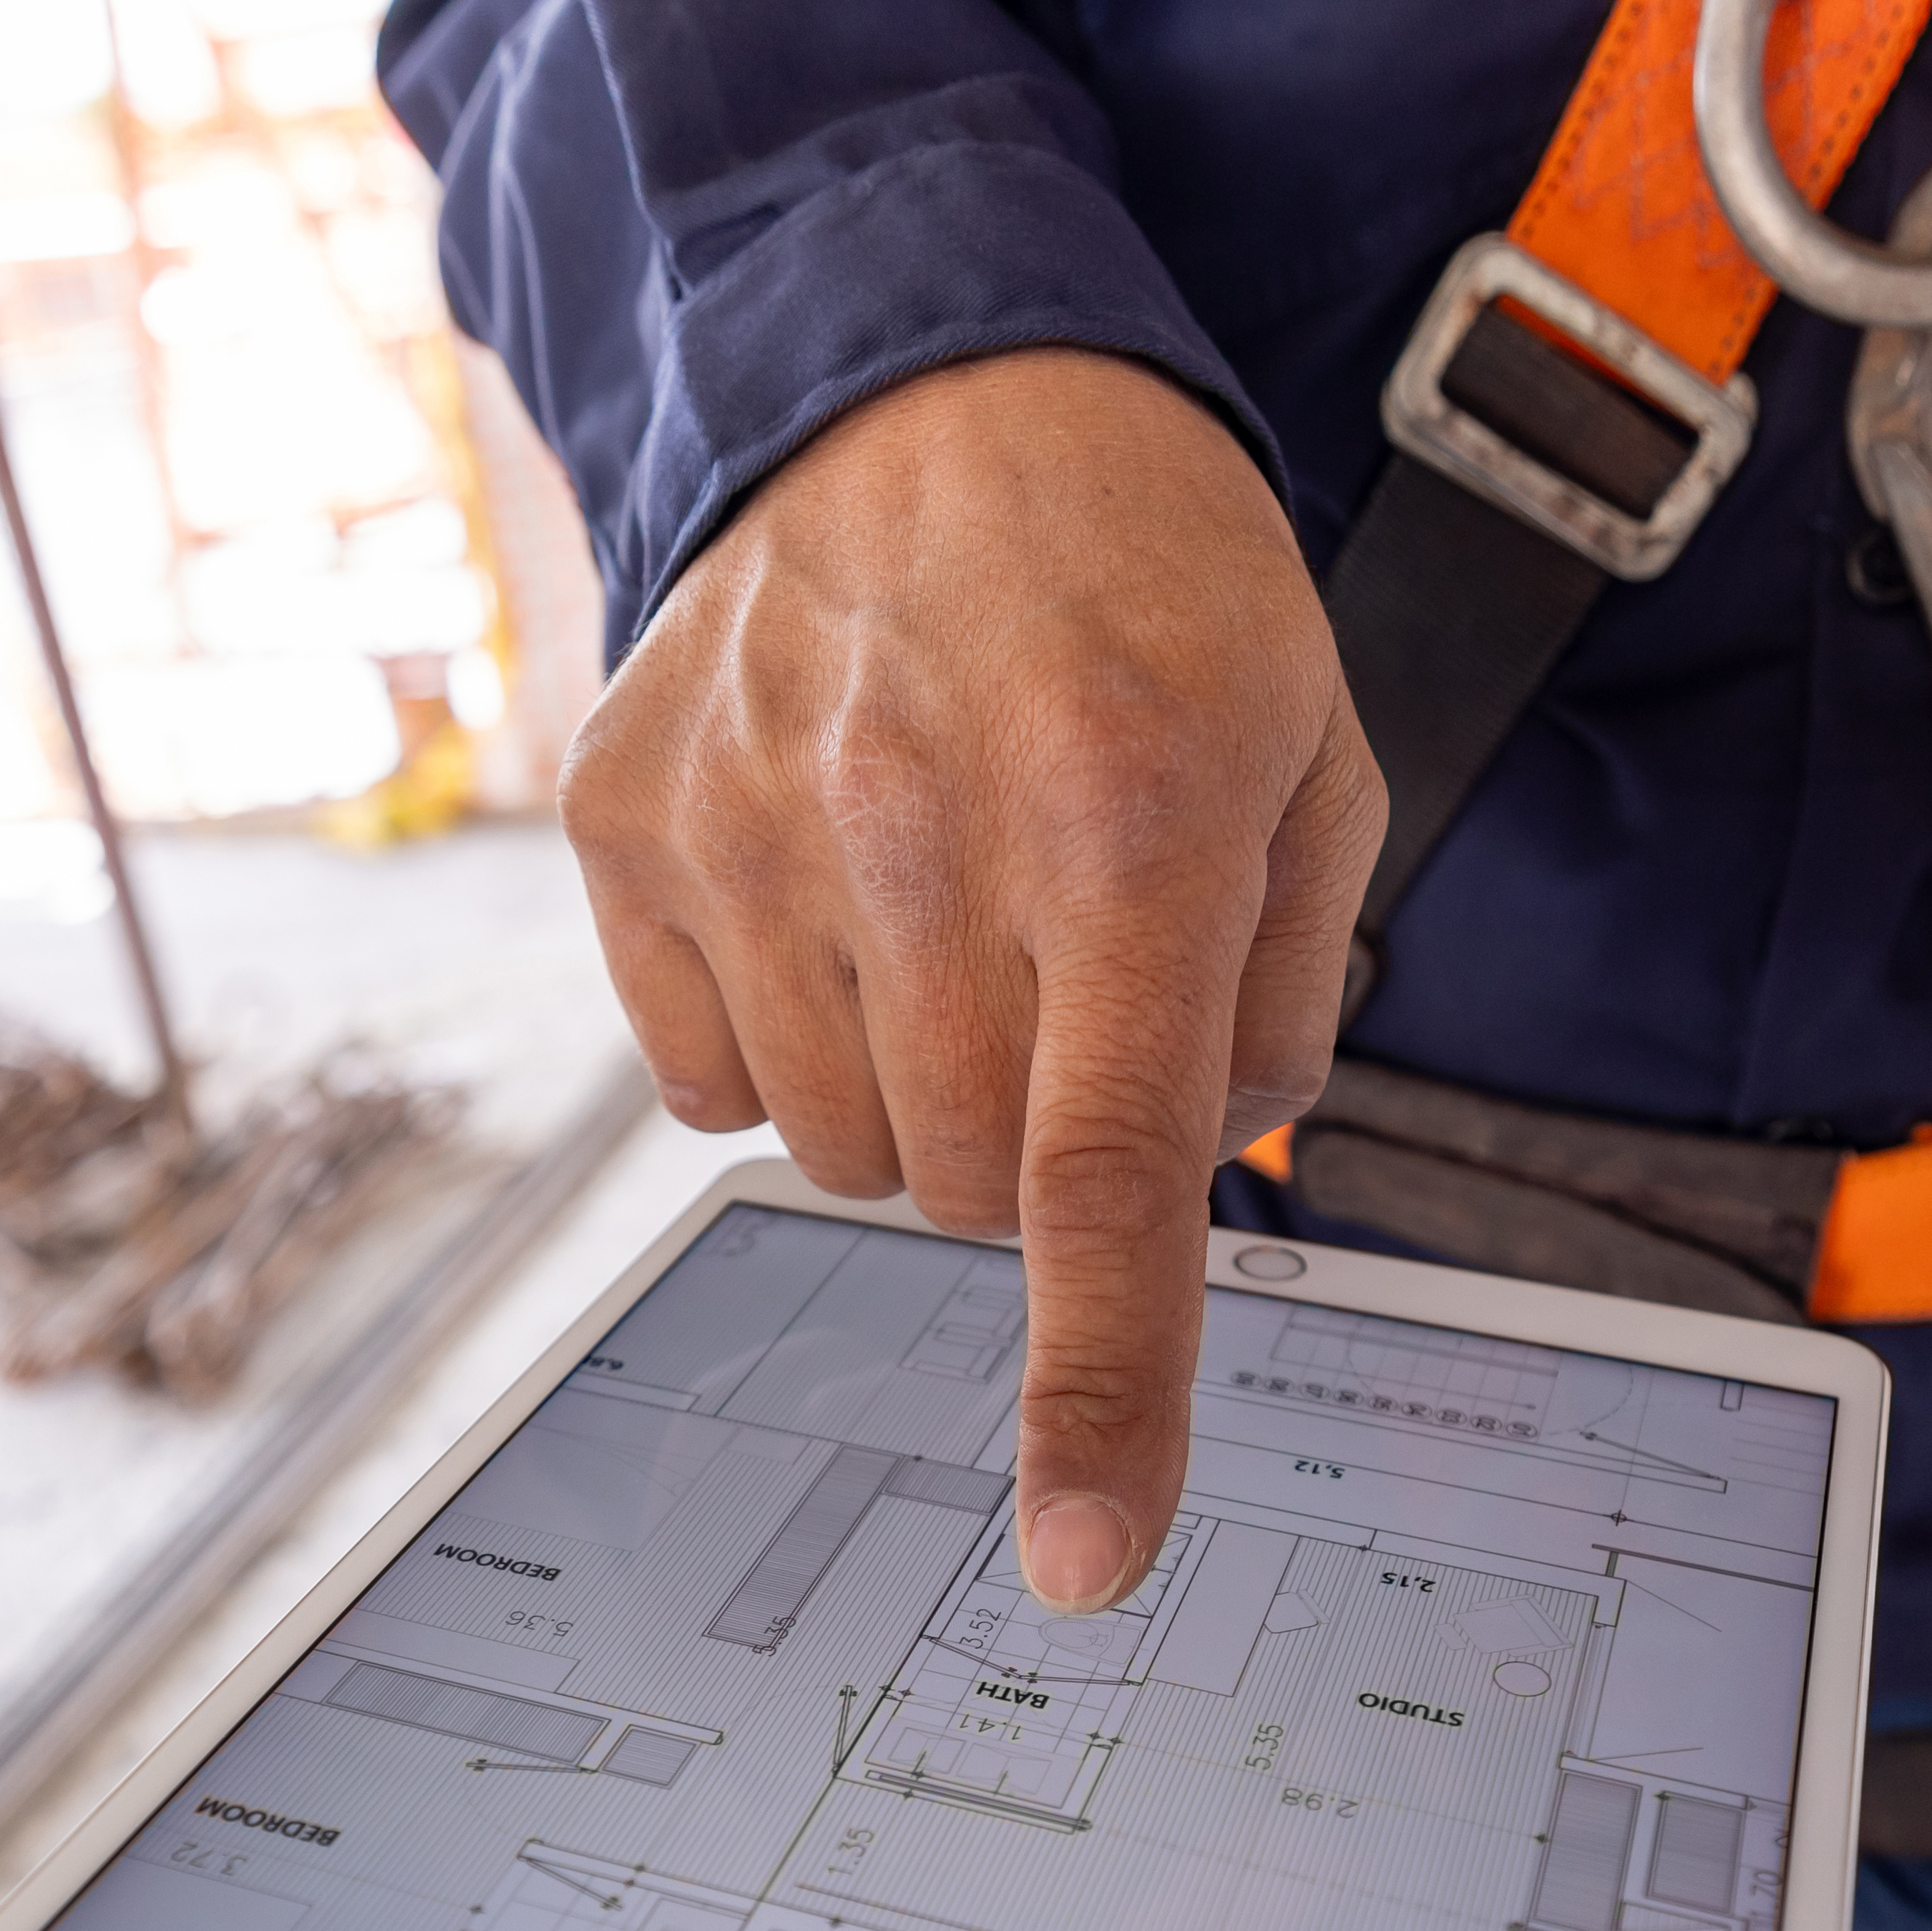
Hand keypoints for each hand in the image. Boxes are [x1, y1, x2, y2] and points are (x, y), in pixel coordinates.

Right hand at [562, 349, 1385, 1607]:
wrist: (928, 375)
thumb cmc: (1149, 587)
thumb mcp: (1308, 760)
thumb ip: (1281, 1000)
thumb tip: (1204, 1188)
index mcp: (1124, 822)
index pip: (1100, 1176)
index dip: (1100, 1389)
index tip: (1087, 1555)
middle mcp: (914, 828)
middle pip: (960, 1192)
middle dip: (1029, 1149)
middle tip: (1060, 981)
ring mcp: (742, 823)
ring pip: (830, 1153)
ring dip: (906, 1092)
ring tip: (945, 909)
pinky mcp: (622, 816)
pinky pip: (699, 1079)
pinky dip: (778, 1036)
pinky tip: (831, 894)